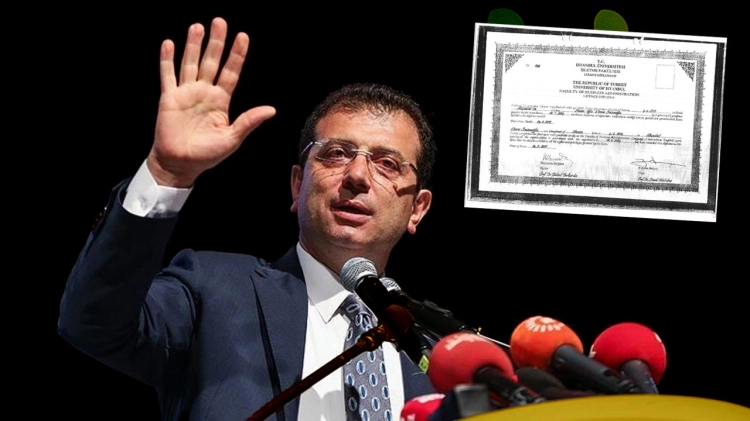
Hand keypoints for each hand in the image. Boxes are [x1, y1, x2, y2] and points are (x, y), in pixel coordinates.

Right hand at [148, 17, 275, 186]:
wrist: (180, 164)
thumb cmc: (207, 154)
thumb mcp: (232, 138)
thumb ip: (248, 121)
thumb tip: (271, 110)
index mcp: (221, 101)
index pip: (231, 72)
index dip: (236, 55)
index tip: (243, 37)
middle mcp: (204, 92)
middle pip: (211, 62)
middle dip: (216, 42)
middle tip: (220, 22)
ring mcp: (186, 93)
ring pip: (190, 63)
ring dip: (193, 45)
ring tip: (197, 27)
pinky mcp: (169, 98)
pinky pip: (168, 76)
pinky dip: (167, 60)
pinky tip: (169, 44)